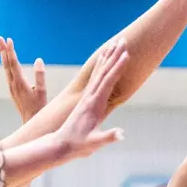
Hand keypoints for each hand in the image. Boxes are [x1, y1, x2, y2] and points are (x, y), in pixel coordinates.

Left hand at [0, 36, 46, 122]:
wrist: (31, 121)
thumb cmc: (39, 107)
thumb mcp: (42, 92)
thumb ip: (40, 76)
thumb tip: (38, 60)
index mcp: (20, 83)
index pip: (14, 63)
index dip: (11, 51)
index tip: (9, 40)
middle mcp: (13, 84)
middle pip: (6, 63)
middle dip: (3, 50)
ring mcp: (11, 86)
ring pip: (5, 67)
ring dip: (2, 55)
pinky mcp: (12, 89)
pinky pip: (7, 72)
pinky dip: (5, 63)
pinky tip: (4, 59)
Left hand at [40, 41, 128, 163]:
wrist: (60, 145)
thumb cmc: (78, 146)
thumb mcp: (94, 144)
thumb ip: (107, 138)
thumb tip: (121, 134)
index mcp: (94, 105)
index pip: (107, 82)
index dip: (117, 68)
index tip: (126, 54)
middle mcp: (90, 97)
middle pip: (104, 72)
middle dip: (114, 56)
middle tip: (123, 40)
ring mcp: (87, 97)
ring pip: (99, 73)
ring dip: (108, 58)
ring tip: (115, 44)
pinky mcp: (87, 99)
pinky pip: (95, 79)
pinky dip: (100, 67)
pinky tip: (103, 61)